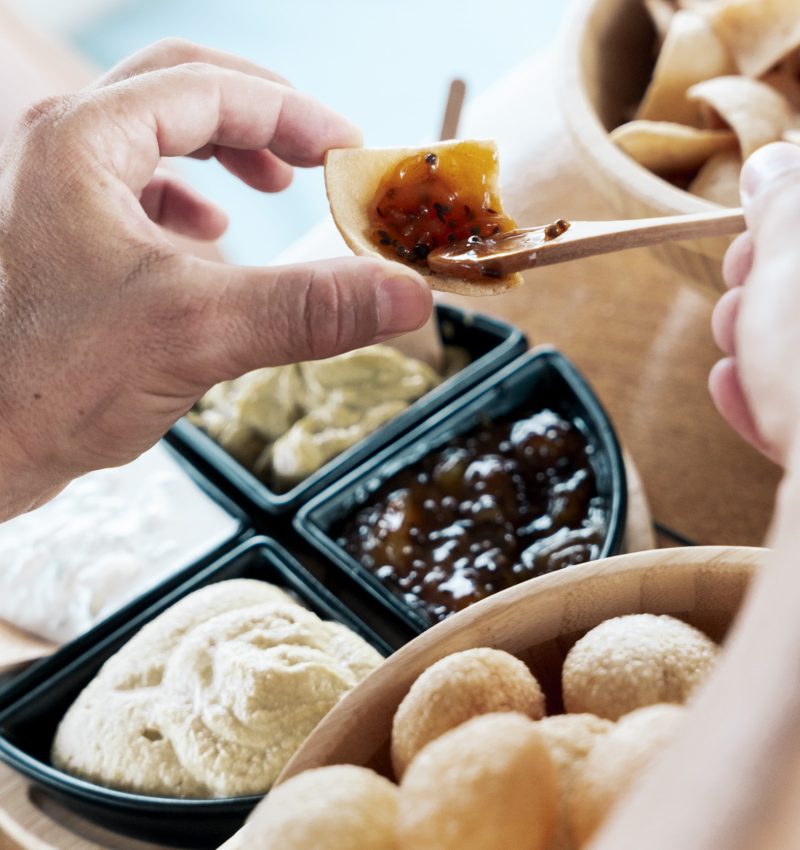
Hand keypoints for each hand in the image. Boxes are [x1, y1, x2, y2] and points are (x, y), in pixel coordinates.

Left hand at [0, 39, 431, 518]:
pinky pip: (132, 192)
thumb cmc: (49, 380)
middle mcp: (62, 153)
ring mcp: (55, 197)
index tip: (347, 150)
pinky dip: (185, 200)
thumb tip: (405, 295)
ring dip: (222, 152)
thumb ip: (308, 308)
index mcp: (84, 142)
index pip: (207, 88)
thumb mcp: (197, 332)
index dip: (291, 113)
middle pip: (176, 92)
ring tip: (272, 188)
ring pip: (152, 139)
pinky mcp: (60, 244)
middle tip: (315, 155)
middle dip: (257, 119)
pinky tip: (210, 236)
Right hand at [709, 142, 799, 466]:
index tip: (754, 229)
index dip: (784, 213)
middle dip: (767, 281)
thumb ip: (786, 199)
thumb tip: (772, 163)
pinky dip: (768, 393)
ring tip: (733, 350)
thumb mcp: (797, 254)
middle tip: (742, 286)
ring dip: (757, 341)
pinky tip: (735, 388)